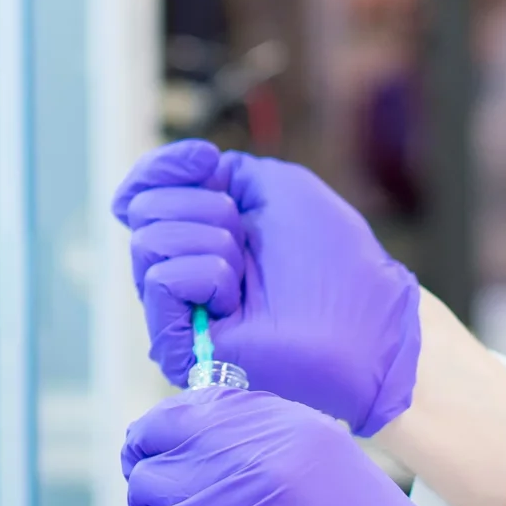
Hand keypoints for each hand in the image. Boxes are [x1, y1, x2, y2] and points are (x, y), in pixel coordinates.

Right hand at [111, 139, 420, 433]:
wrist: (361, 326)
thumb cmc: (333, 264)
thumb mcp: (279, 190)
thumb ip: (226, 173)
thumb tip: (174, 178)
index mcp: (203, 233)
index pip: (144, 189)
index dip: (164, 165)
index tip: (206, 159)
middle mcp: (182, 270)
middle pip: (144, 210)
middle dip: (204, 206)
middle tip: (247, 240)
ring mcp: (177, 310)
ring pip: (148, 241)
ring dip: (212, 242)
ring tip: (247, 276)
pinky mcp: (174, 345)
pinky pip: (160, 280)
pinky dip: (206, 275)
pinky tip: (235, 303)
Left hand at [114, 387, 494, 505]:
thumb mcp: (330, 466)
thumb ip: (266, 444)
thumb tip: (200, 441)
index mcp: (283, 422)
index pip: (192, 405)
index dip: (172, 431)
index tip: (171, 453)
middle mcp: (247, 449)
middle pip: (159, 440)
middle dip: (155, 467)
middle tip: (167, 498)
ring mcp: (220, 495)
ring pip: (143, 486)